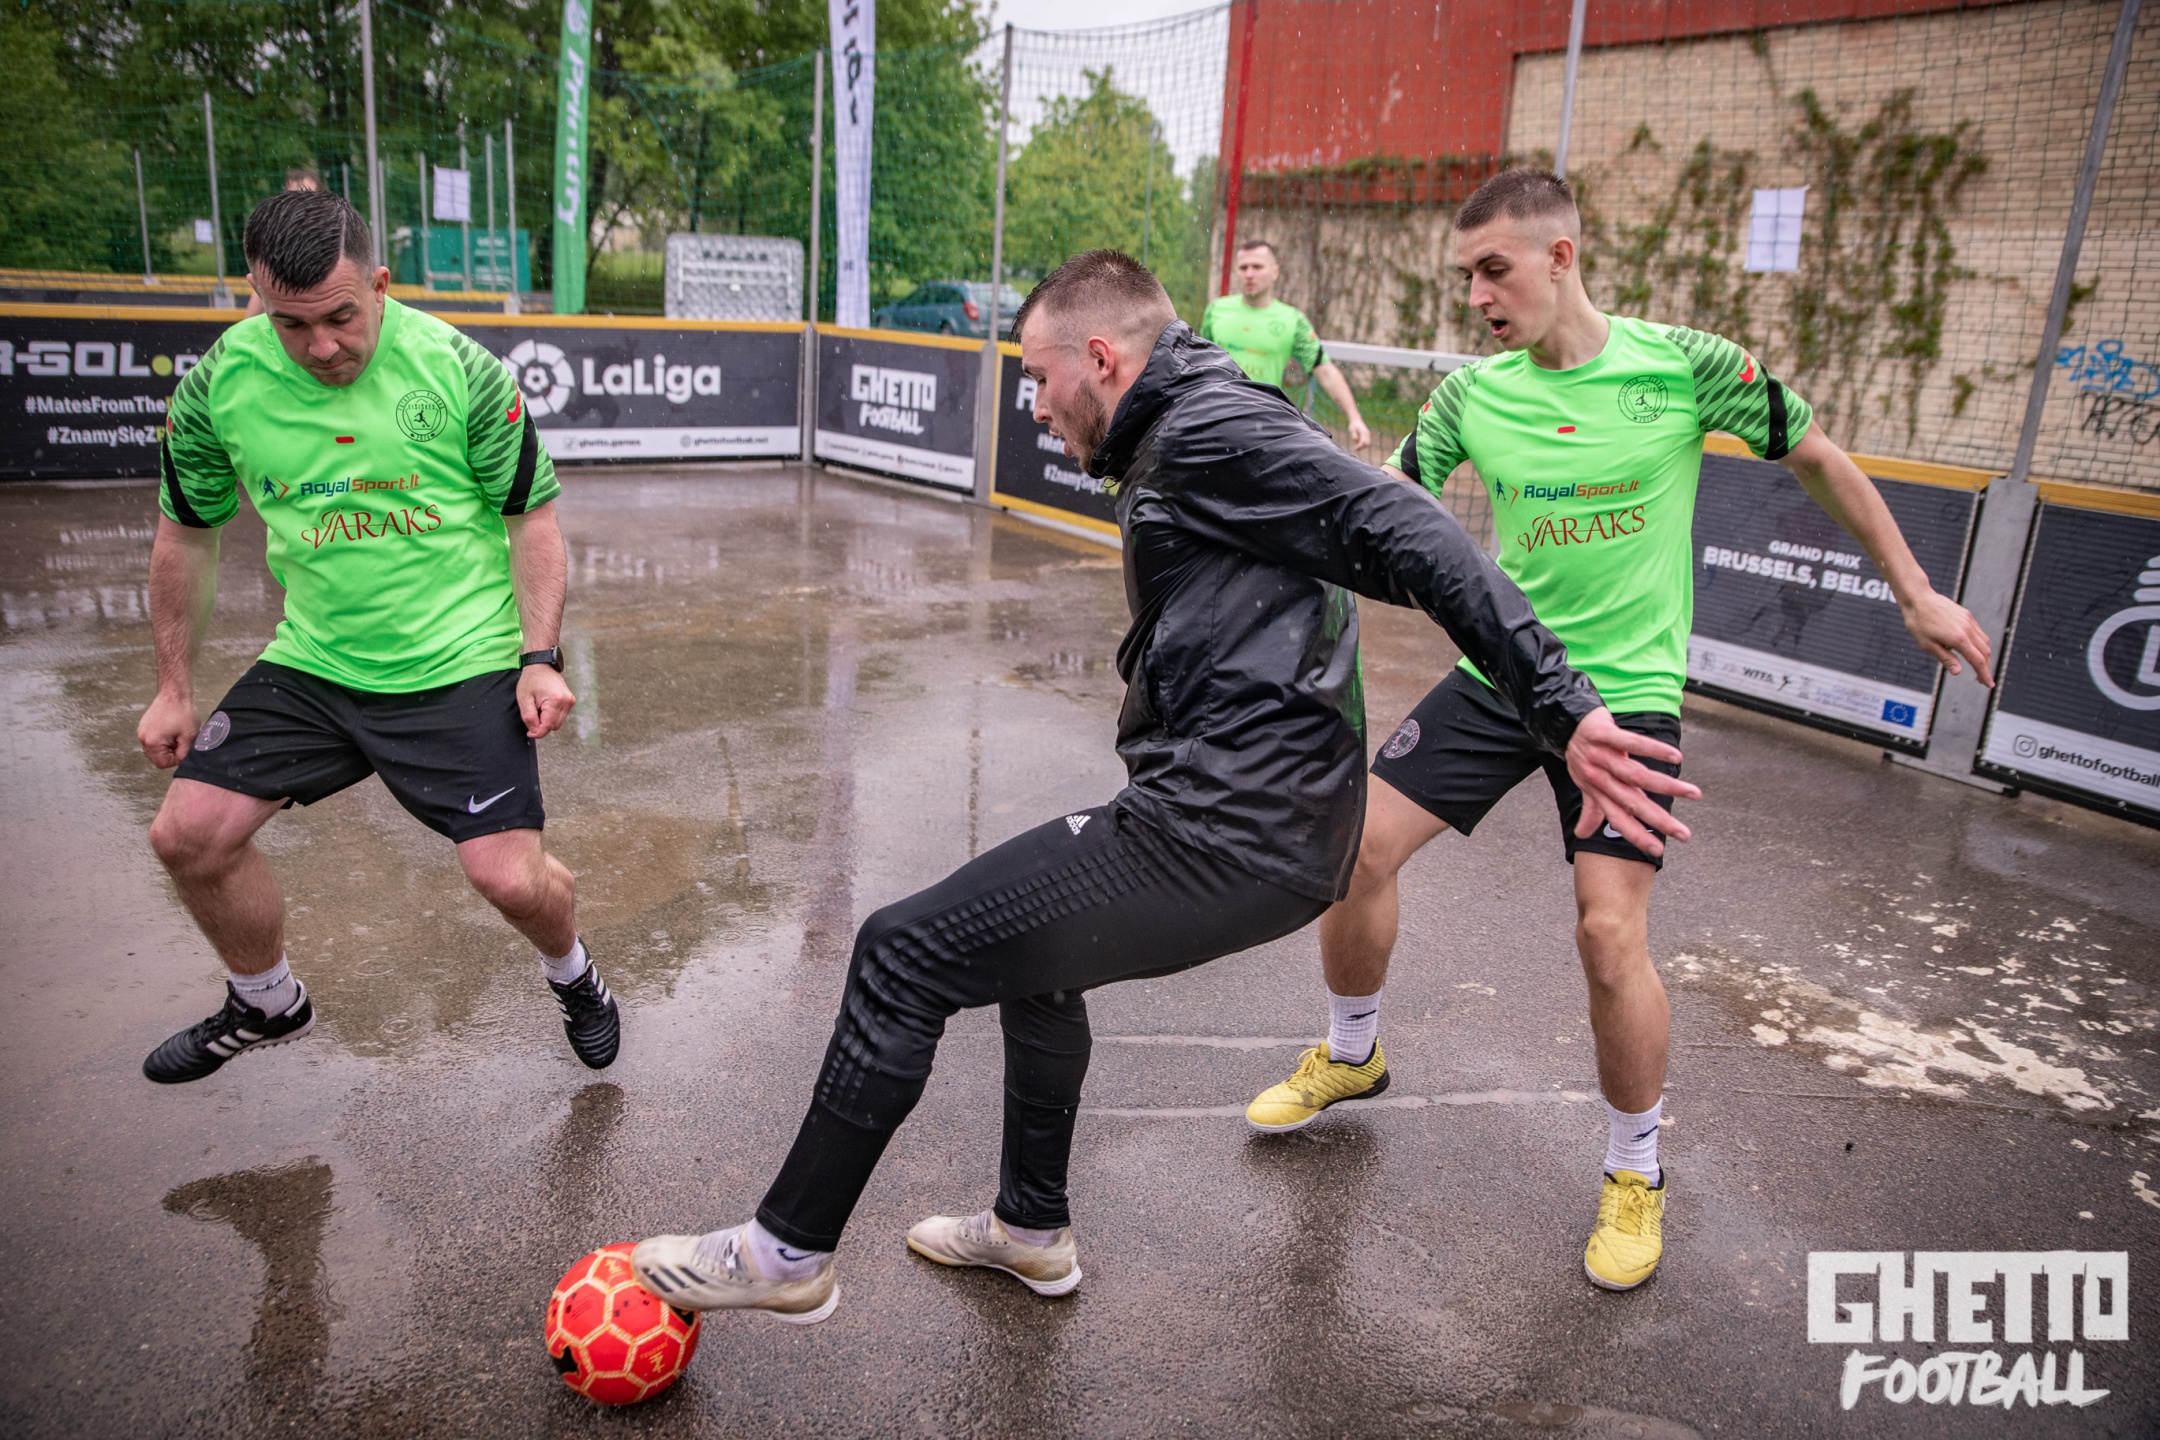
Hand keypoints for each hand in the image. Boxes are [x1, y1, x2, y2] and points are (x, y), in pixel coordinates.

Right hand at [138, 688, 198, 768]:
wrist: (174, 693)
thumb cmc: (183, 712)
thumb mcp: (189, 736)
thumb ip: (184, 754)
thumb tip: (181, 762)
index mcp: (152, 742)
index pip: (162, 763)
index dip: (175, 760)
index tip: (183, 749)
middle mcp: (142, 738)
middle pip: (156, 758)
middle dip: (170, 754)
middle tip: (181, 742)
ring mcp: (141, 731)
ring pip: (154, 750)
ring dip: (166, 747)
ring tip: (176, 736)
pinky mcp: (143, 726)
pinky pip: (152, 740)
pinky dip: (162, 740)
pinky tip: (171, 731)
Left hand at [518, 664, 576, 738]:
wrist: (541, 665)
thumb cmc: (531, 680)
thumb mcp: (524, 699)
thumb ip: (529, 717)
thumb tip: (535, 731)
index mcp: (556, 701)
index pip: (548, 726)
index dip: (537, 732)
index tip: (528, 732)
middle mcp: (566, 702)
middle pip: (554, 726)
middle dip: (542, 725)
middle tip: (532, 714)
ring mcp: (570, 701)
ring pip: (558, 723)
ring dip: (547, 721)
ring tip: (538, 708)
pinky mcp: (570, 701)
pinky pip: (561, 716)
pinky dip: (551, 716)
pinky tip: (544, 706)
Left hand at [1347, 415, 1373, 451]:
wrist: (1356, 420)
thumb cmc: (1353, 425)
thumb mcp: (1352, 430)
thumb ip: (1354, 435)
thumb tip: (1356, 439)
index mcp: (1363, 432)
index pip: (1362, 442)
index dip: (1359, 446)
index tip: (1354, 448)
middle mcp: (1367, 434)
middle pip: (1367, 444)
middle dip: (1362, 448)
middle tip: (1355, 449)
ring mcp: (1368, 435)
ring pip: (1368, 444)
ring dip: (1363, 447)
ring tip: (1356, 448)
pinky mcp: (1367, 435)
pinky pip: (1367, 442)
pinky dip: (1363, 445)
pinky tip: (1357, 444)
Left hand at [1565, 707, 1701, 857]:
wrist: (1562, 722)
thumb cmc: (1579, 755)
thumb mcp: (1583, 783)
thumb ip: (1590, 809)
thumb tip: (1582, 834)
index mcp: (1599, 791)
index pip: (1619, 818)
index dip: (1637, 836)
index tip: (1659, 851)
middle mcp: (1600, 777)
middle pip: (1633, 802)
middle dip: (1659, 820)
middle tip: (1684, 834)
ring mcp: (1603, 756)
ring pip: (1637, 775)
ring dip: (1666, 786)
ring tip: (1693, 794)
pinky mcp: (1605, 734)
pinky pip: (1632, 742)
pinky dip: (1653, 749)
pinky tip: (1675, 757)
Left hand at [1900, 587, 1994, 686]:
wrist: (1918, 598)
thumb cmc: (1919, 623)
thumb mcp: (1928, 646)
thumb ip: (1946, 659)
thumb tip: (1959, 672)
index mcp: (1959, 639)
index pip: (1978, 661)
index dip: (1985, 674)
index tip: (1989, 685)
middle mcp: (1968, 629)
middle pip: (1985, 652)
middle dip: (1986, 667)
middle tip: (1982, 680)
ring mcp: (1968, 621)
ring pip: (1984, 641)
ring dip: (1984, 656)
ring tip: (1978, 667)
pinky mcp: (1966, 615)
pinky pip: (1978, 632)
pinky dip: (1979, 644)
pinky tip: (1972, 649)